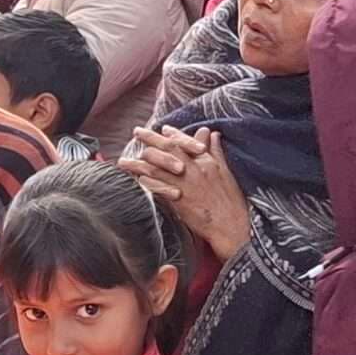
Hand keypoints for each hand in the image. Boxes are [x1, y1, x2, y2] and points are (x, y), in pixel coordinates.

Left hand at [120, 127, 252, 260]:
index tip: (162, 128)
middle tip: (136, 132)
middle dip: (149, 138)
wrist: (231, 226)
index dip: (172, 133)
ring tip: (123, 161)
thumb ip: (216, 151)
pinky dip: (144, 183)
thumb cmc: (232, 201)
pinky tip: (134, 181)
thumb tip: (211, 133)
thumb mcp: (226, 171)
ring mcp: (184, 185)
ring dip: (137, 163)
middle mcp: (193, 169)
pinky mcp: (178, 201)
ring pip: (156, 168)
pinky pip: (156, 188)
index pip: (185, 141)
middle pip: (167, 149)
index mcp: (206, 161)